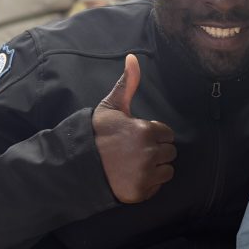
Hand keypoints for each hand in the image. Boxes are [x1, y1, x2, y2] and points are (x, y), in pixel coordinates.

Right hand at [92, 54, 176, 202]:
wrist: (78, 164)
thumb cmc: (97, 134)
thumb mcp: (112, 106)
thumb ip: (128, 83)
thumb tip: (133, 57)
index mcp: (145, 130)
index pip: (167, 134)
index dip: (154, 135)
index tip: (137, 137)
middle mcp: (149, 153)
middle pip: (170, 152)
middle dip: (157, 151)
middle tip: (134, 152)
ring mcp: (145, 174)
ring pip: (167, 170)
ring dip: (156, 168)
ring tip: (134, 164)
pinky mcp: (141, 192)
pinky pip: (158, 186)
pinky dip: (149, 184)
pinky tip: (132, 177)